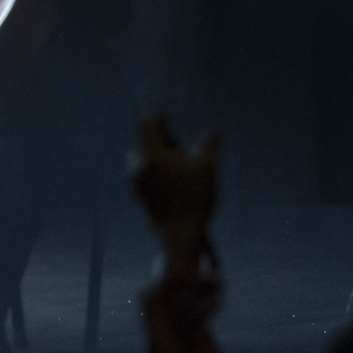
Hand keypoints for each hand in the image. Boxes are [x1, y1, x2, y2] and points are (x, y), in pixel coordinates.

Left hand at [132, 115, 220, 256]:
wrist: (179, 234)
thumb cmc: (193, 198)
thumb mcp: (207, 167)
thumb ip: (210, 144)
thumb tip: (215, 129)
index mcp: (151, 154)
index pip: (147, 124)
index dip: (160, 117)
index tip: (172, 118)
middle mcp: (138, 166)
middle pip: (144, 141)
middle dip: (161, 138)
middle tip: (180, 146)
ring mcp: (136, 182)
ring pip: (143, 159)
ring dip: (158, 155)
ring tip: (179, 164)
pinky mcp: (139, 196)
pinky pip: (144, 175)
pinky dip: (156, 171)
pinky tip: (174, 182)